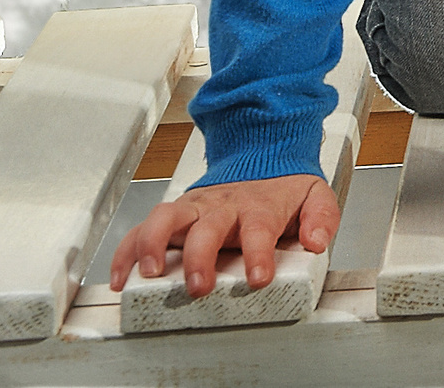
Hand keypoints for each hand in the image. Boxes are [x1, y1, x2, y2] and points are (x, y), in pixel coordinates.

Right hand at [108, 173, 338, 297]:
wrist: (262, 156)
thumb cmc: (284, 189)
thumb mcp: (315, 197)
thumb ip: (322, 219)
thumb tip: (316, 241)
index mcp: (259, 206)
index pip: (260, 228)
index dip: (259, 253)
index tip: (258, 278)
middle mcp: (222, 205)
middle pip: (207, 227)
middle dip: (200, 257)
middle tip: (199, 286)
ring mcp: (194, 208)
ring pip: (166, 218)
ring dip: (154, 245)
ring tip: (150, 274)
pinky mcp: (173, 214)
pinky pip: (142, 229)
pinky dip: (127, 251)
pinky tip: (122, 276)